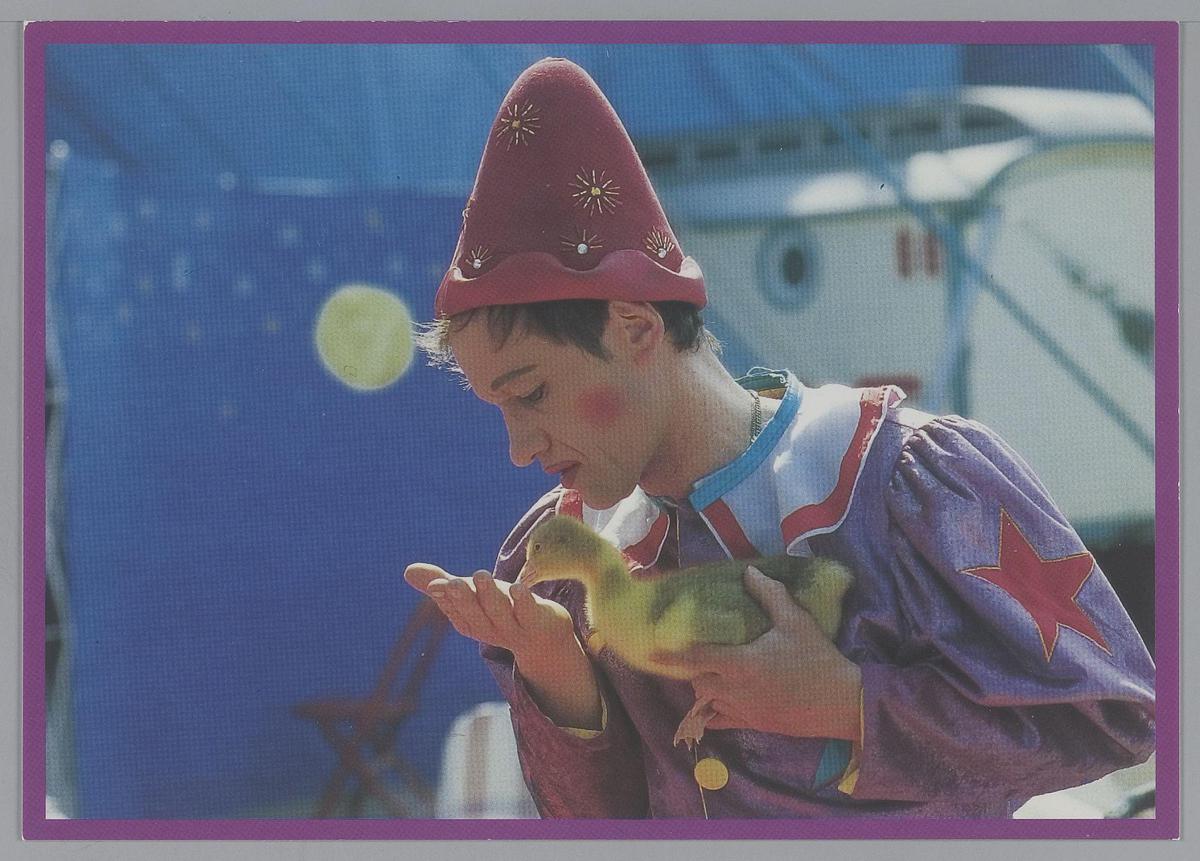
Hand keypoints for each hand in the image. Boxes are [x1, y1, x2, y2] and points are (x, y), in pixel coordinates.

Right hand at [403, 563, 574, 664]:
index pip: (455, 609)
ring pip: (500, 611)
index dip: (447, 597)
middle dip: (464, 599)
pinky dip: (523, 601)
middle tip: (453, 583)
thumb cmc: (501, 613)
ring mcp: (513, 627)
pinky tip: (518, 587)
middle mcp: (489, 627)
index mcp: (469, 622)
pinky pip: (529, 612)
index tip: (438, 584)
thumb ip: (441, 584)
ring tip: (481, 575)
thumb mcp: (471, 597)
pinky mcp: (537, 621)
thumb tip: (406, 570)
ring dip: (490, 595)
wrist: (543, 639)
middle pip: (475, 613)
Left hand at [652, 565, 862, 740]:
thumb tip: (749, 571)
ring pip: (707, 703)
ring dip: (704, 690)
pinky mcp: (753, 724)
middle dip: (695, 669)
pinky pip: (720, 722)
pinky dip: (712, 713)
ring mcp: (743, 711)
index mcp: (740, 663)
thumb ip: (769, 594)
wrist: (842, 701)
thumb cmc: (817, 658)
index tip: (651, 650)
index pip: (695, 658)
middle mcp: (735, 690)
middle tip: (699, 656)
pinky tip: (716, 703)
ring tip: (710, 675)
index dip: (671, 654)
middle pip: (697, 682)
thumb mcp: (795, 620)